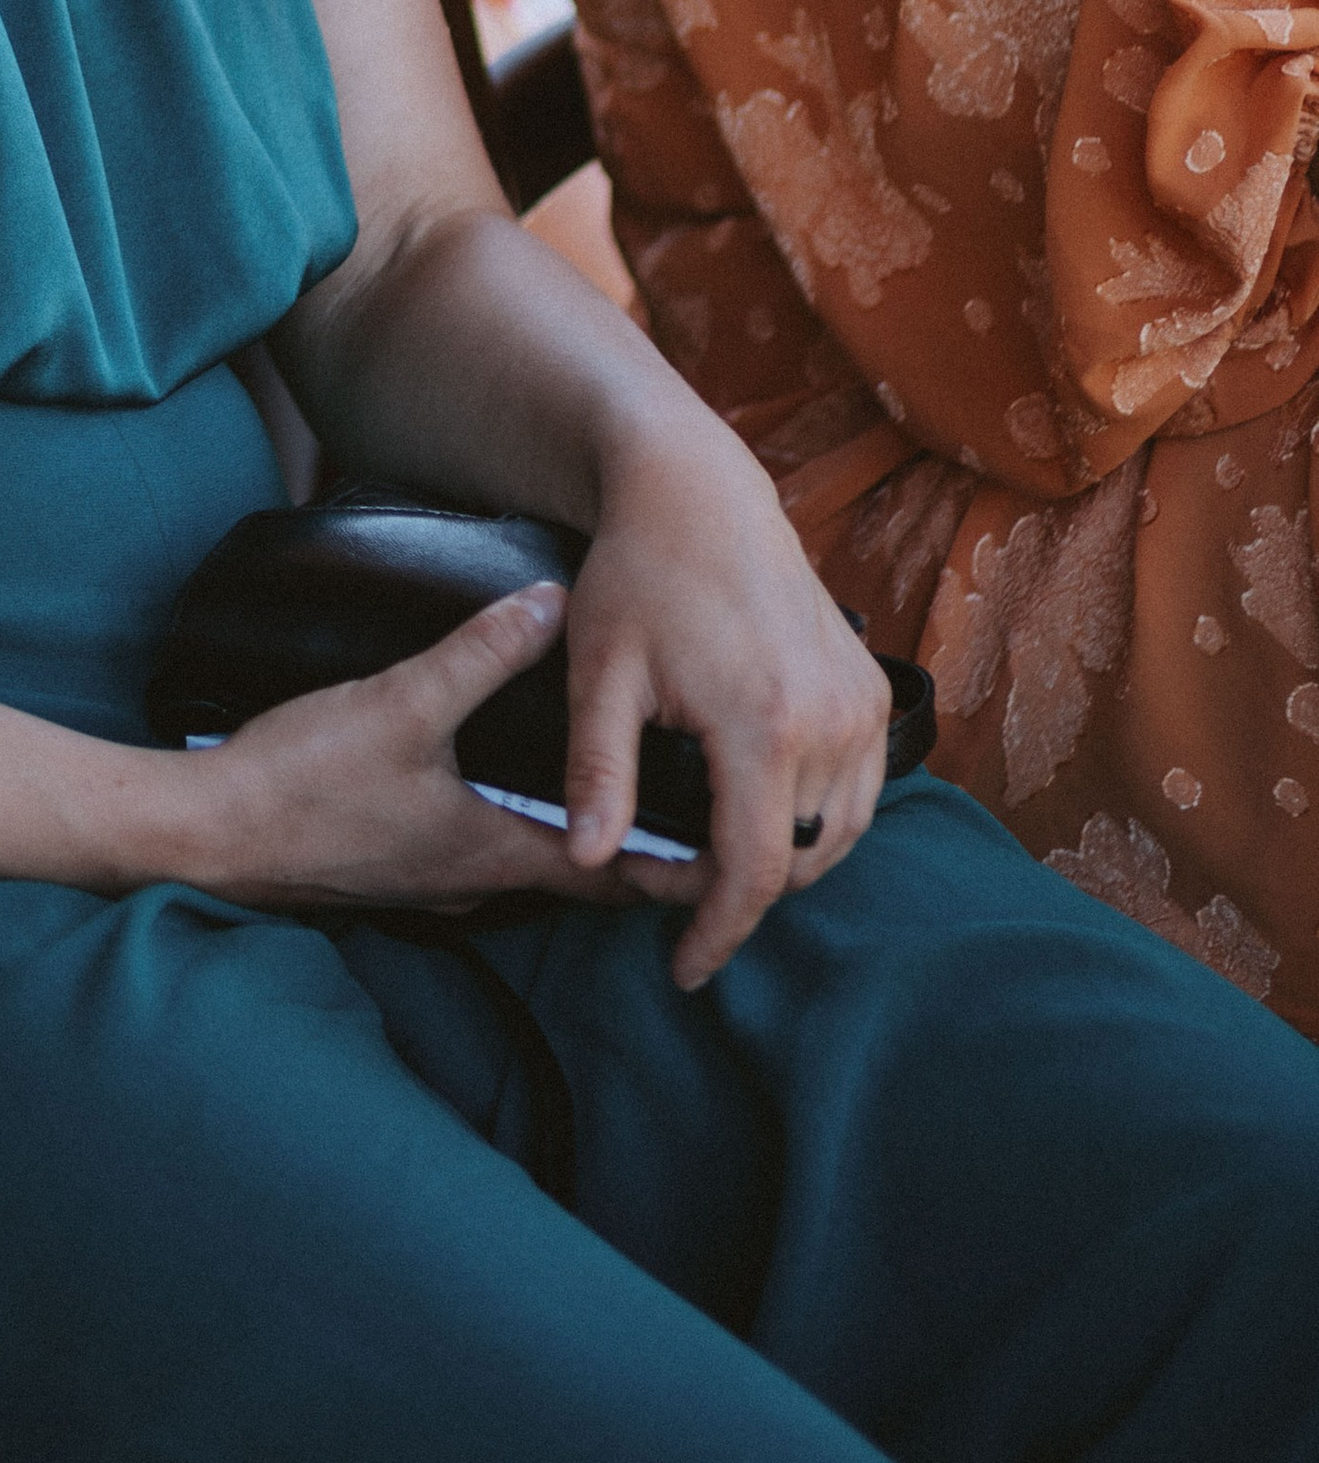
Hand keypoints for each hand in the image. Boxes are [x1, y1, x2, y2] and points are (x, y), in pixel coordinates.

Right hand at [176, 582, 685, 917]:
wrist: (208, 836)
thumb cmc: (304, 778)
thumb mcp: (399, 704)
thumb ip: (478, 654)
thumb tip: (550, 601)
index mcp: (496, 852)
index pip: (618, 875)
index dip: (684, 864)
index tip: (745, 845)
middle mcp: (477, 882)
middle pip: (586, 876)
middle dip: (646, 851)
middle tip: (709, 814)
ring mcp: (435, 883)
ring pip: (535, 869)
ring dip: (585, 843)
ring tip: (630, 795)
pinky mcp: (397, 868)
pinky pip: (485, 857)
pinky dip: (526, 834)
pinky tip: (515, 792)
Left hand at [558, 433, 890, 990]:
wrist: (700, 494)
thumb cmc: (639, 576)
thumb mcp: (599, 672)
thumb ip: (597, 772)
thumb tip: (590, 862)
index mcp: (764, 725)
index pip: (753, 872)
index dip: (717, 933)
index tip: (682, 968)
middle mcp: (832, 722)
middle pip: (797, 863)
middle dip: (734, 893)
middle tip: (661, 876)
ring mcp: (862, 705)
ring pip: (836, 837)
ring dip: (778, 861)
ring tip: (702, 850)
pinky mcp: (872, 691)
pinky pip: (859, 792)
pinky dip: (815, 821)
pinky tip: (757, 812)